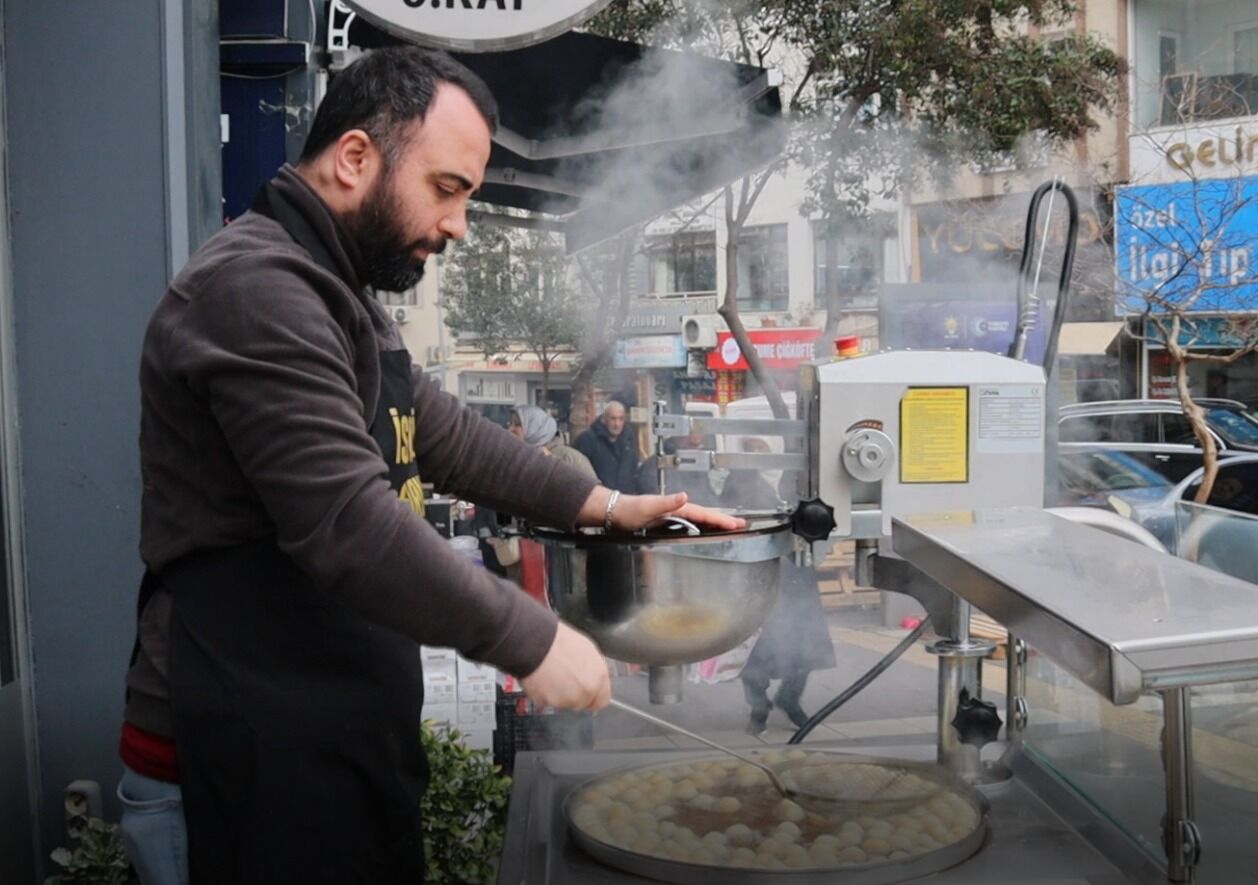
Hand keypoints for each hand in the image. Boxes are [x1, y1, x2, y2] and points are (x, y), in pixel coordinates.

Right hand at [520, 622, 610, 710]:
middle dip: (574, 695)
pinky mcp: (549, 703)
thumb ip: (593, 670)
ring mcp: (568, 699)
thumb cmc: (558, 641)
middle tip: (564, 679)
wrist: (535, 643)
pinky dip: (544, 694)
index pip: (602, 701)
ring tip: (551, 676)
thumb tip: (593, 676)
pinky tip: (542, 679)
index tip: (586, 692)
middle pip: (582, 703)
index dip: (592, 696)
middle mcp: (586, 691)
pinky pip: (548, 703)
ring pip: (564, 703)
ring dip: (558, 695)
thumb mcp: (587, 649)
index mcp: (598, 677)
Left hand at [611, 492, 745, 532]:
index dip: (721, 519)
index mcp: (677, 506)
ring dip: (715, 523)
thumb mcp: (648, 506)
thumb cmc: (630, 511)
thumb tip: (684, 496)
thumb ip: (667, 502)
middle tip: (741, 524)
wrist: (616, 512)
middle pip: (706, 515)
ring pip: (700, 520)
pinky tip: (705, 531)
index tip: (736, 524)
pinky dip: (702, 526)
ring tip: (730, 527)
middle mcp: (678, 508)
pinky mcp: (669, 522)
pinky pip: (691, 524)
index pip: (704, 514)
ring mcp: (674, 515)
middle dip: (724, 520)